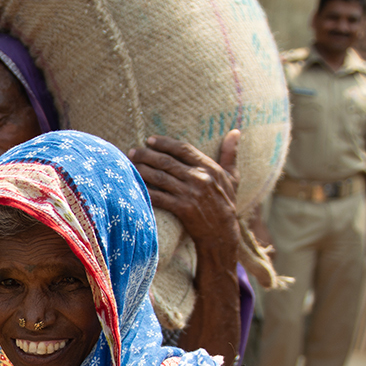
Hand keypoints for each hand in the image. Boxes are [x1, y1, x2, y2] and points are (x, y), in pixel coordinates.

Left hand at [127, 130, 241, 251]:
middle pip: (167, 161)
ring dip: (142, 170)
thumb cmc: (226, 203)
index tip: (150, 140)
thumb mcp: (233, 177)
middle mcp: (199, 178)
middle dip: (147, 155)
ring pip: (160, 177)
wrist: (223, 234)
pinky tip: (134, 186)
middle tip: (133, 152)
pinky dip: (146, 191)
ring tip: (130, 166)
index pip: (183, 149)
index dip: (164, 143)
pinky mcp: (182, 209)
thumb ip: (230, 154)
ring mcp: (190, 193)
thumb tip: (235, 131)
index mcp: (210, 167)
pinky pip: (159, 197)